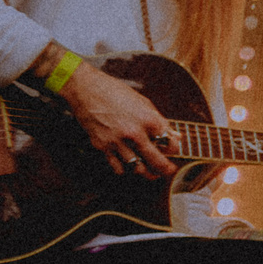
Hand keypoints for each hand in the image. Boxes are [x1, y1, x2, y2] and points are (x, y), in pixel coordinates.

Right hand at [61, 62, 176, 177]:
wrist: (86, 90)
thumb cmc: (115, 93)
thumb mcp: (144, 103)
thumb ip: (160, 121)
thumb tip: (176, 136)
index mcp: (149, 120)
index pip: (170, 144)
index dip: (174, 149)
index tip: (172, 150)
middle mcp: (134, 133)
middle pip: (156, 161)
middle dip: (165, 170)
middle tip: (169, 171)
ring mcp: (117, 142)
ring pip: (137, 168)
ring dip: (146, 173)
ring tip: (151, 173)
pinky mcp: (102, 146)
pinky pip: (117, 167)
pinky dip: (125, 170)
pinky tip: (129, 166)